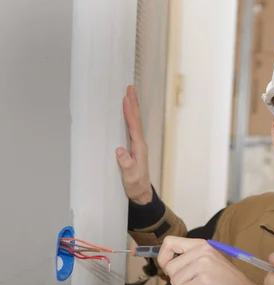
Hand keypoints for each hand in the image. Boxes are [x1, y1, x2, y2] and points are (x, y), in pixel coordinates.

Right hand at [116, 85, 152, 204]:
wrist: (140, 193)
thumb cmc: (135, 185)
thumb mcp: (130, 177)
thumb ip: (126, 164)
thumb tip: (120, 151)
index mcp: (139, 148)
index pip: (134, 126)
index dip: (130, 112)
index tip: (127, 99)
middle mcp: (139, 144)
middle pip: (136, 120)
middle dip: (133, 104)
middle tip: (130, 88)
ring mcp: (137, 146)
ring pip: (134, 123)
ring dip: (132, 108)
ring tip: (129, 95)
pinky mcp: (133, 148)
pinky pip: (131, 129)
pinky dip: (129, 118)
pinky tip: (126, 114)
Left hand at [157, 236, 267, 284]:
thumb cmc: (223, 281)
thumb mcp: (206, 262)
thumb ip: (187, 259)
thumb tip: (163, 262)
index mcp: (201, 245)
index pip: (169, 242)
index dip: (163, 257)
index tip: (171, 269)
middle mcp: (202, 251)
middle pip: (169, 267)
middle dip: (178, 280)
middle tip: (194, 282)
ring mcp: (203, 265)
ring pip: (174, 281)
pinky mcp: (203, 280)